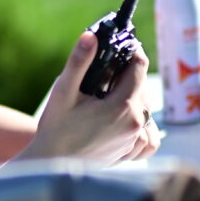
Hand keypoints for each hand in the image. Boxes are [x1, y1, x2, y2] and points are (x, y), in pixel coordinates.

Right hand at [26, 31, 159, 165]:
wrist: (51, 164)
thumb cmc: (55, 128)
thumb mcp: (63, 92)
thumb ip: (79, 63)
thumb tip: (91, 36)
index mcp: (122, 107)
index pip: (139, 67)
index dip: (132, 51)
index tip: (122, 44)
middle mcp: (135, 125)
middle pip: (142, 87)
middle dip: (128, 75)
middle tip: (108, 70)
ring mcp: (134, 141)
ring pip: (146, 110)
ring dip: (134, 99)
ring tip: (112, 96)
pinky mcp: (131, 154)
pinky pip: (148, 137)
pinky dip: (143, 127)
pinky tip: (125, 120)